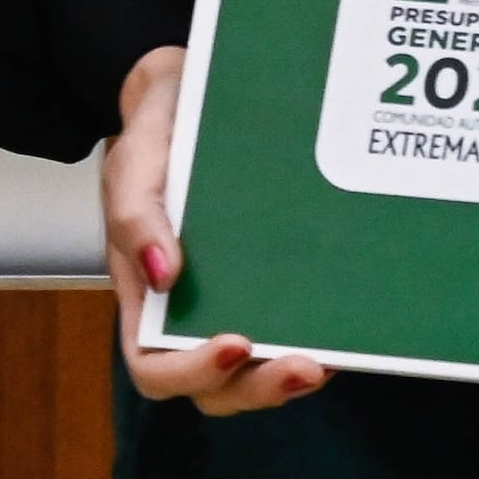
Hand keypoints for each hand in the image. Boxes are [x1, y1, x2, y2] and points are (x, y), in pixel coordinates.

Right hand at [105, 47, 324, 415]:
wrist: (194, 91)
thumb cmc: (158, 131)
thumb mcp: (134, 160)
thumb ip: (135, 214)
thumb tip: (162, 276)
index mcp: (145, 293)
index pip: (155, 365)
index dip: (192, 370)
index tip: (234, 343)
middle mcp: (190, 310)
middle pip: (216, 387)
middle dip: (260, 388)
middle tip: (305, 365)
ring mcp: (234, 300)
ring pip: (257, 371)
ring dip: (291, 377)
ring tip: (329, 358)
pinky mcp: (274, 282)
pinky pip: (292, 329)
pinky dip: (317, 337)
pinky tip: (343, 324)